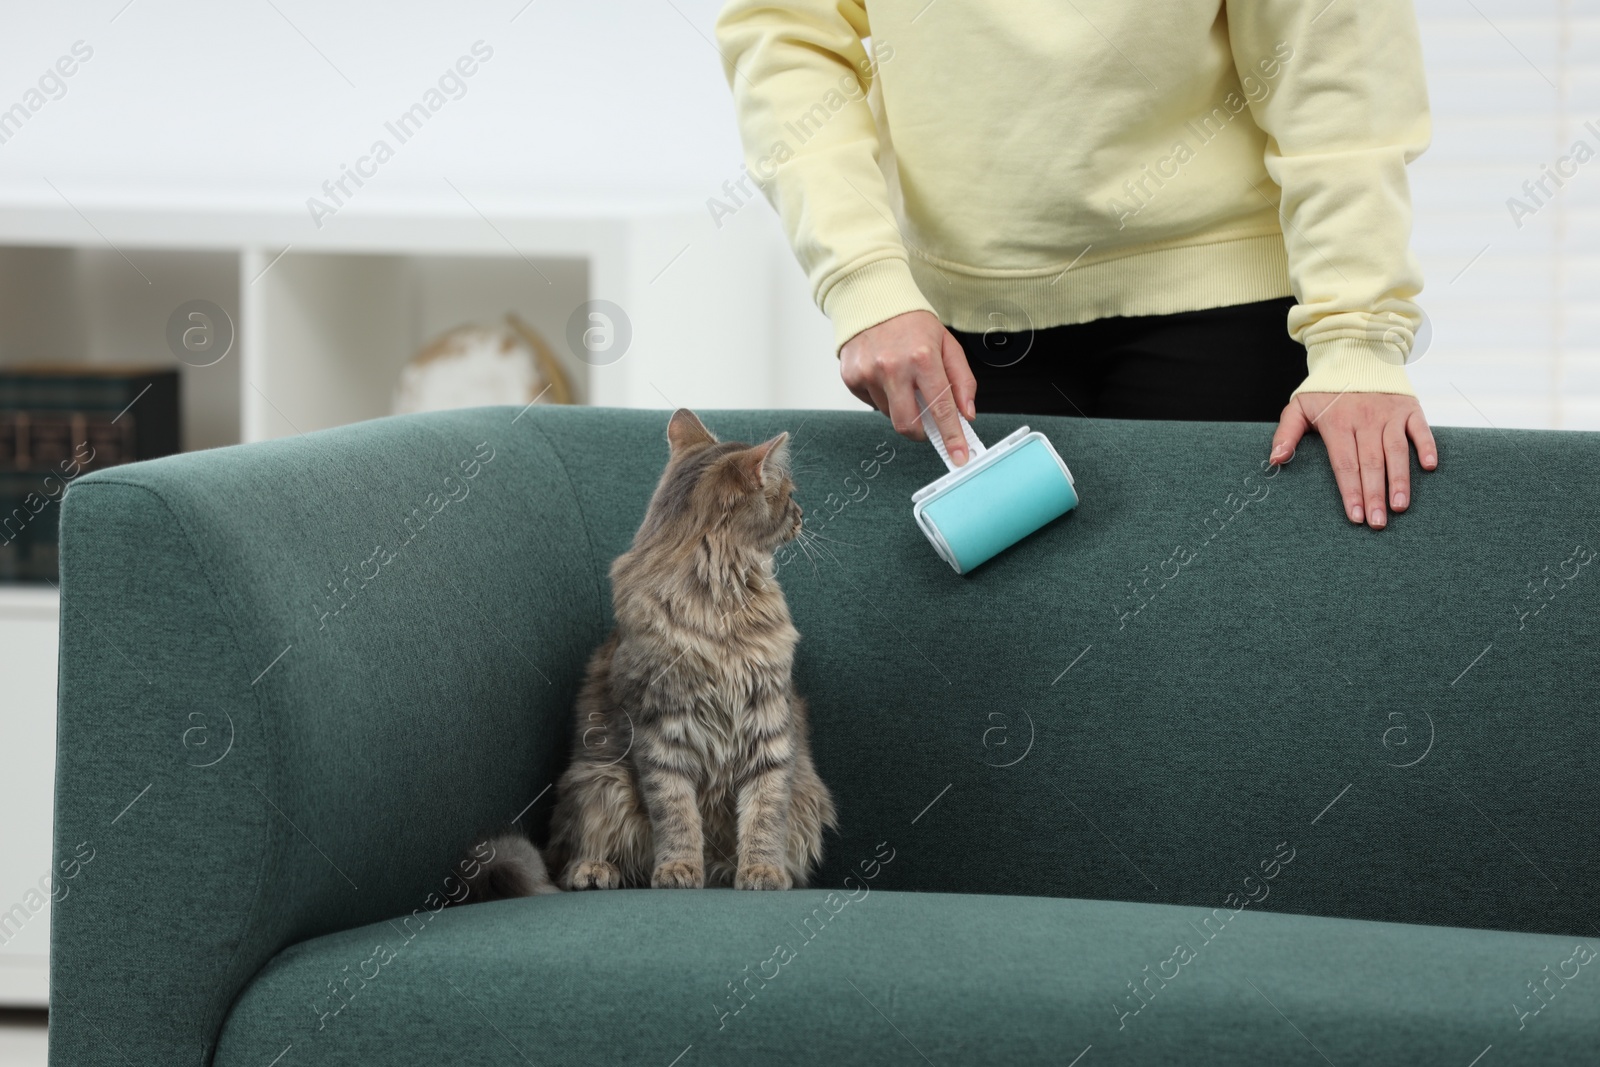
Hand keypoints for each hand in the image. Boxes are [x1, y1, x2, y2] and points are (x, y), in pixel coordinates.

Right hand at [839, 310, 977, 465]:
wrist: (872, 300)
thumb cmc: (912, 323)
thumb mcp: (947, 345)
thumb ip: (962, 381)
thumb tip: (967, 414)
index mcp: (922, 357)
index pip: (941, 408)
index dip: (952, 437)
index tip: (959, 457)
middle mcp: (893, 367)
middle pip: (908, 425)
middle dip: (921, 434)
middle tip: (928, 427)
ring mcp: (868, 373)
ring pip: (889, 414)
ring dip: (901, 406)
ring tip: (902, 379)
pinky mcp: (851, 377)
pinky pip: (872, 404)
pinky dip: (883, 397)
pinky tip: (884, 375)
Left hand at [1271, 392, 1437, 529]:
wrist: (1355, 353)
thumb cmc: (1325, 390)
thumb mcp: (1299, 406)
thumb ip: (1286, 433)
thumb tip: (1276, 460)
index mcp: (1338, 423)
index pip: (1344, 464)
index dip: (1350, 491)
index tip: (1355, 517)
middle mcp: (1365, 419)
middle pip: (1370, 463)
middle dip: (1374, 495)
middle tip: (1377, 523)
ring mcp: (1389, 413)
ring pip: (1396, 450)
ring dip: (1400, 479)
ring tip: (1399, 505)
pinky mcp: (1409, 407)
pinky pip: (1421, 428)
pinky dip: (1426, 446)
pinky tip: (1429, 467)